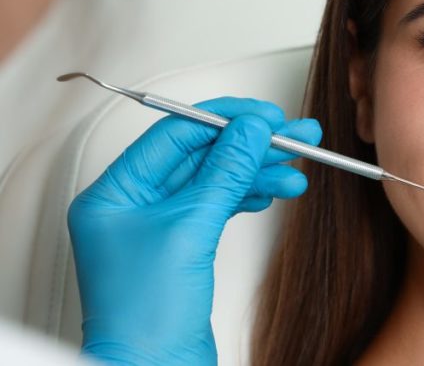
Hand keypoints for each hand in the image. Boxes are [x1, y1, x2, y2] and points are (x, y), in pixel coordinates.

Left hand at [67, 97, 321, 364]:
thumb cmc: (147, 317)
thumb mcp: (190, 228)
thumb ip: (224, 172)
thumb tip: (250, 131)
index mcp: (114, 193)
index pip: (175, 135)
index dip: (225, 120)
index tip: (267, 117)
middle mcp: (133, 206)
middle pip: (200, 155)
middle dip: (251, 146)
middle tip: (295, 135)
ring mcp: (159, 227)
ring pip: (216, 180)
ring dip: (258, 172)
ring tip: (296, 170)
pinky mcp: (183, 248)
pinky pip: (220, 205)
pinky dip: (249, 195)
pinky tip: (273, 190)